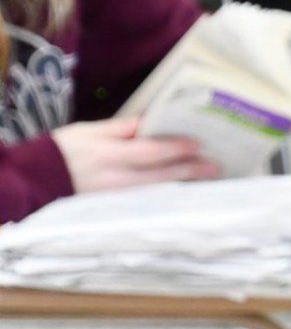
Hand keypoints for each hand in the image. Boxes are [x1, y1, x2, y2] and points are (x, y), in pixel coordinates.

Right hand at [50, 118, 220, 191]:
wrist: (36, 180)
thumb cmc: (63, 151)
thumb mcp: (86, 131)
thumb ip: (118, 128)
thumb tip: (148, 120)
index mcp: (108, 155)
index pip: (149, 152)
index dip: (175, 148)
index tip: (197, 143)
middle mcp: (116, 180)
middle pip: (161, 175)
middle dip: (190, 171)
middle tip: (215, 166)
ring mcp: (118, 197)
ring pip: (159, 191)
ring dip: (184, 185)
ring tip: (207, 179)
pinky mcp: (117, 208)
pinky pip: (149, 201)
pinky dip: (168, 195)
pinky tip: (183, 191)